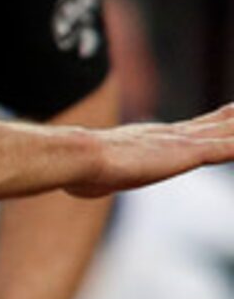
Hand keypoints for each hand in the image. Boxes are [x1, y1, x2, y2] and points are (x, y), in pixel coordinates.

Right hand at [74, 100, 233, 196]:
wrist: (81, 157)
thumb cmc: (79, 171)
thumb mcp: (93, 177)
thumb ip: (98, 178)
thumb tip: (82, 185)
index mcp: (149, 140)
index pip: (189, 130)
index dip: (211, 122)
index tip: (228, 113)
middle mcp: (171, 136)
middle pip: (212, 125)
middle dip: (231, 117)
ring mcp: (182, 143)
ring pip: (226, 133)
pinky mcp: (190, 153)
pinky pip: (226, 149)